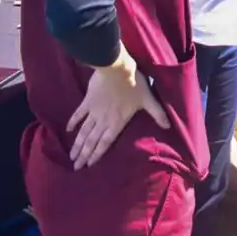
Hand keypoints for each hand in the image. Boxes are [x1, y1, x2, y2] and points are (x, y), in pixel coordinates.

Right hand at [66, 51, 169, 169]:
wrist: (117, 69)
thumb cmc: (134, 84)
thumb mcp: (148, 99)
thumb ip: (158, 114)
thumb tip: (168, 126)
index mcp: (117, 122)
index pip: (105, 143)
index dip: (97, 155)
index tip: (88, 165)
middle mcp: (103, 120)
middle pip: (92, 141)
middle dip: (84, 155)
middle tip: (76, 166)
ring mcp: (93, 111)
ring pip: (83, 132)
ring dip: (77, 144)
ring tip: (71, 155)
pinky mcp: (87, 101)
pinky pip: (78, 114)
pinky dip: (72, 122)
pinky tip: (68, 131)